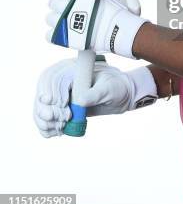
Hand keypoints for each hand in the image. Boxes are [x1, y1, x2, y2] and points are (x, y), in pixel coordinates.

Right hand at [33, 58, 157, 137]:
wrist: (121, 96)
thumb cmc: (116, 86)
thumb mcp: (109, 89)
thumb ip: (95, 94)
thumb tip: (80, 101)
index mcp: (73, 70)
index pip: (53, 77)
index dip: (52, 91)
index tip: (60, 104)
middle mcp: (64, 81)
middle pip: (42, 92)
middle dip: (45, 107)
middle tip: (61, 119)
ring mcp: (61, 95)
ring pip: (40, 105)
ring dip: (43, 119)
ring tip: (59, 128)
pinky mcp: (62, 109)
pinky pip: (45, 117)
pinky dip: (45, 126)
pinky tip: (53, 132)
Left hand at [46, 0, 148, 57]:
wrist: (117, 31)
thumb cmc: (113, 12)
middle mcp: (68, 7)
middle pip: (52, 1)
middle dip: (57, 2)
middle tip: (65, 5)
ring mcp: (65, 23)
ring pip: (49, 17)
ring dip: (56, 17)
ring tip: (65, 20)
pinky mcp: (64, 37)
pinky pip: (51, 35)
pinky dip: (56, 34)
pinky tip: (63, 32)